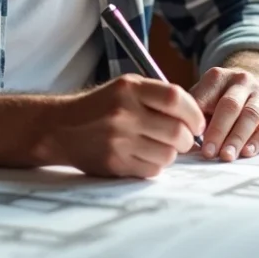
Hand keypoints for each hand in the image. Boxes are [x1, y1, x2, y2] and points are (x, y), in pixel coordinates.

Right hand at [43, 75, 205, 178]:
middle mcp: (124, 113)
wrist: (61, 127)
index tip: (197, 122)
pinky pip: (152, 170)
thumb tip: (197, 117)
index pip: (176, 98)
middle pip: (177, 131)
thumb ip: (158, 96)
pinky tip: (145, 156)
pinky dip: (155, 165)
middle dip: (188, 138)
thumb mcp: (126, 87)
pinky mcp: (115, 163)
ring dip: (171, 153)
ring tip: (160, 146)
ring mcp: (118, 140)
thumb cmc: (101, 107)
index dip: (194, 113)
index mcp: (130, 89)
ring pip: (168, 154)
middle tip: (184, 138)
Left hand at [190, 54, 258, 161]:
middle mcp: (242, 81)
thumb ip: (194, 111)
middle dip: (218, 131)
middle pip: (230, 105)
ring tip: (227, 156)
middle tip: (209, 153)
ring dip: (238, 138)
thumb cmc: (221, 97)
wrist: (254, 84)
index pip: (206, 97)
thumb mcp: (204, 96)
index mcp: (218, 77)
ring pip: (251, 115)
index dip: (196, 118)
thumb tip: (183, 137)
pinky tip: (248, 152)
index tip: (188, 137)